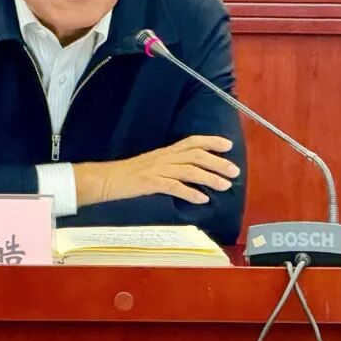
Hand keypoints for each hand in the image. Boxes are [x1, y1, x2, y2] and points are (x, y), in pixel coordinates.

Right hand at [74, 135, 239, 206]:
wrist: (106, 179)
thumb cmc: (128, 175)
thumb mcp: (152, 166)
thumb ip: (171, 168)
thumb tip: (191, 176)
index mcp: (165, 152)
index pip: (192, 141)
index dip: (211, 141)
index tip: (228, 145)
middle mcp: (164, 157)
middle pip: (196, 155)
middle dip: (217, 162)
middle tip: (234, 171)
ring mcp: (157, 169)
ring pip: (189, 170)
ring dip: (209, 177)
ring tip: (225, 186)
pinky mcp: (150, 183)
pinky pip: (174, 186)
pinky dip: (190, 192)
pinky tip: (203, 199)